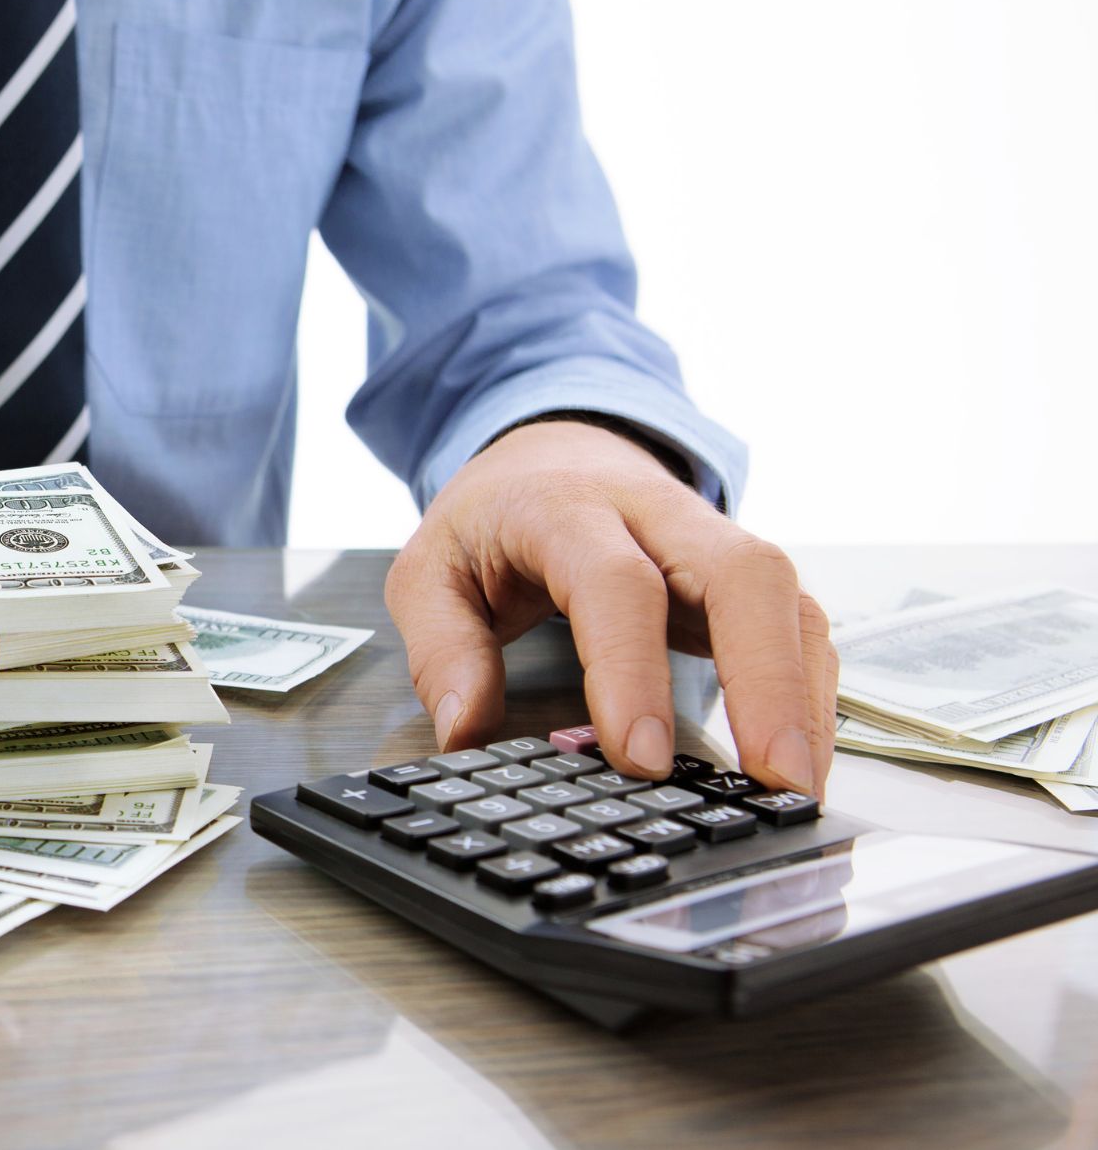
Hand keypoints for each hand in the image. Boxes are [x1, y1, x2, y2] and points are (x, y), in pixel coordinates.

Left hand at [385, 420, 834, 795]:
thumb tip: (466, 733)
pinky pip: (800, 624)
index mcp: (567, 509)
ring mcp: (715, 540)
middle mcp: (659, 514)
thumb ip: (443, 650)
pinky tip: (802, 760)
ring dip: (805, 697)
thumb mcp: (428, 571)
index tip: (640, 758)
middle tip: (773, 779)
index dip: (632, 670)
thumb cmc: (491, 520)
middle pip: (742, 575)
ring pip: (788, 599)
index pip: (616, 583)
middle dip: (767, 680)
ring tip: (800, 791)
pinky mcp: (747, 576)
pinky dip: (811, 692)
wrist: (548, 449)